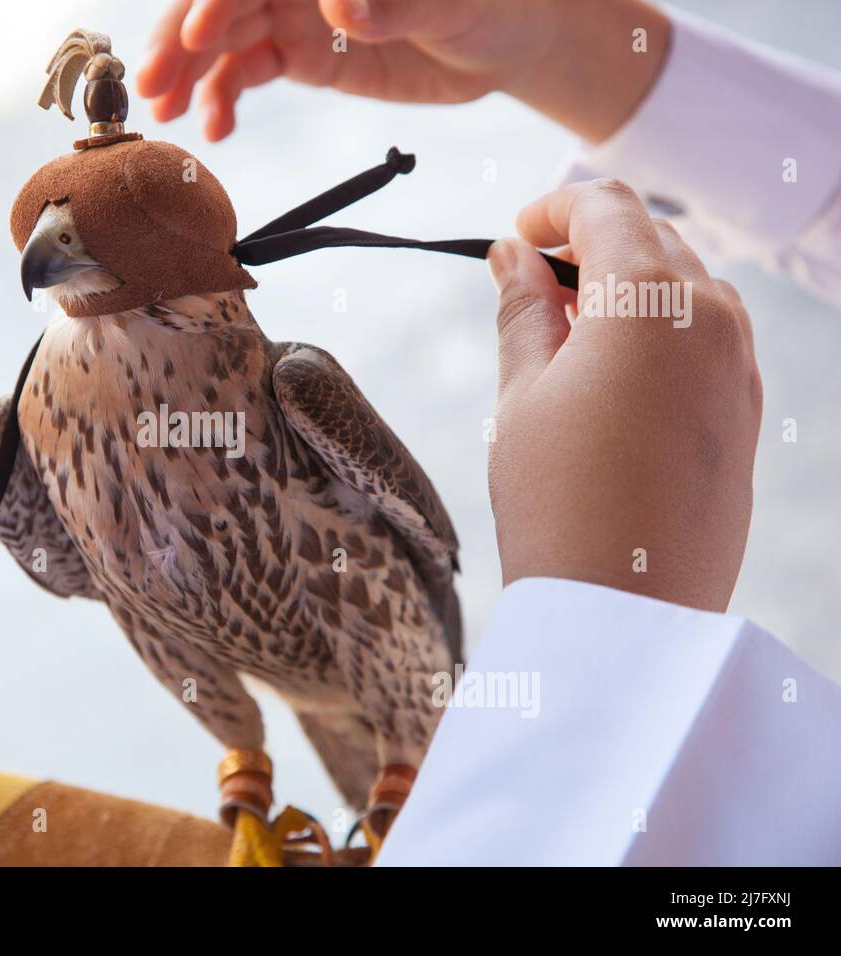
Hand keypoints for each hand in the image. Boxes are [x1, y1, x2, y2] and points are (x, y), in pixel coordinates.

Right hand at [138, 0, 671, 141]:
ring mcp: (297, 13)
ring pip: (225, 37)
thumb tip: (343, 5)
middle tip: (153, 83)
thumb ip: (399, 3)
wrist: (509, 38)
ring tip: (167, 113)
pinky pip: (248, 72)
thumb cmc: (490, 0)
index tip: (197, 31)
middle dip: (182, 36)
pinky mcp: (306, 54)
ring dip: (190, 72)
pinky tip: (216, 128)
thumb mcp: (454, 2)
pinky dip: (225, 98)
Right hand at [486, 179, 761, 611]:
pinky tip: (611, 377)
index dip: (552, 209)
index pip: (606, 205)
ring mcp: (740, 362)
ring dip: (627, 287)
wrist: (627, 610)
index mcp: (649, 298)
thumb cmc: (557, 500)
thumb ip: (521, 310)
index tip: (514, 238)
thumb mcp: (521, 395)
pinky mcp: (747, 408)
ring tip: (566, 337)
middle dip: (587, 245)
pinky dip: (660, 329)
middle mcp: (712, 315)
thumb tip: (512, 254)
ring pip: (686, 284)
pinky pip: (708, 335)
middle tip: (528, 288)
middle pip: (651, 237)